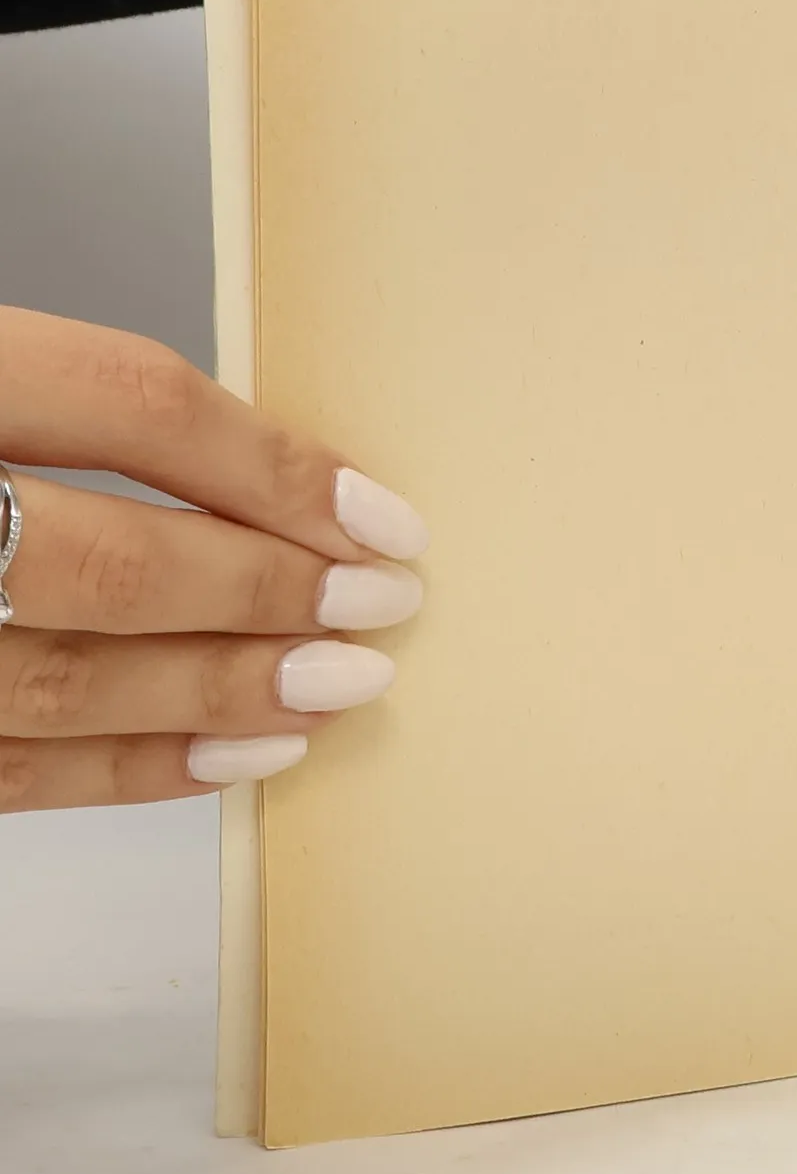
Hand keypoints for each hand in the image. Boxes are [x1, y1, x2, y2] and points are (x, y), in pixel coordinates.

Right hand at [0, 308, 426, 813]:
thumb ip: (59, 409)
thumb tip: (258, 480)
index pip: (130, 403)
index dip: (275, 465)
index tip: (379, 514)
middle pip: (109, 560)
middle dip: (268, 595)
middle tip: (382, 609)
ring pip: (59, 681)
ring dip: (219, 692)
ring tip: (336, 688)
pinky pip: (3, 770)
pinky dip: (128, 769)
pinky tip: (234, 757)